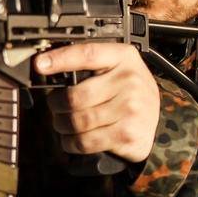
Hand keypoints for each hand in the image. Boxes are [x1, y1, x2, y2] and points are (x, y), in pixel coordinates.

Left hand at [34, 43, 159, 163]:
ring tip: (63, 123)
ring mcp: (130, 109)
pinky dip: (71, 143)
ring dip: (62, 126)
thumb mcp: (118, 69)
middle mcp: (129, 81)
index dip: (60, 59)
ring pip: (77, 121)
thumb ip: (90, 65)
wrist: (157, 123)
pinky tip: (72, 139)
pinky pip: (85, 141)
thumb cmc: (130, 94)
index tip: (39, 65)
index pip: (88, 54)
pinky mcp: (126, 134)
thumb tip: (48, 66)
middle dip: (56, 105)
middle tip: (55, 107)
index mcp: (124, 58)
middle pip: (75, 96)